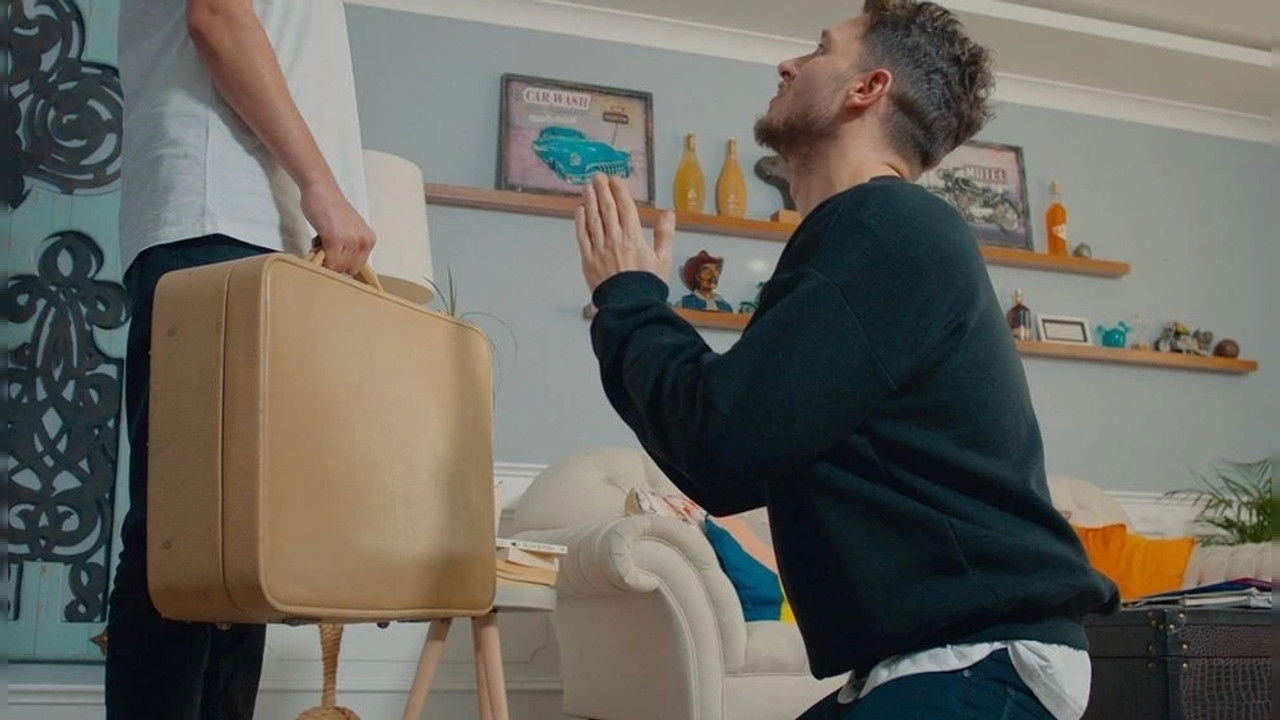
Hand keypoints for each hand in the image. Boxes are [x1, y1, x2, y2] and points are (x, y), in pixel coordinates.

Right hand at [300, 180, 376, 273]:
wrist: (320, 188)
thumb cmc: (330, 207)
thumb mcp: (349, 231)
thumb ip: (350, 247)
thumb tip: (342, 268)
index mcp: (369, 240)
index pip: (357, 267)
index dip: (342, 262)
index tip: (333, 251)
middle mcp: (364, 241)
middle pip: (348, 269)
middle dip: (334, 261)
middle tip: (325, 243)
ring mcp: (350, 240)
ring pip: (337, 267)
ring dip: (325, 257)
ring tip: (322, 239)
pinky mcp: (335, 239)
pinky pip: (328, 262)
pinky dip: (319, 257)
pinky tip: (317, 240)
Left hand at [574, 174, 674, 292]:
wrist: (629, 307)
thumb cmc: (647, 286)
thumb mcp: (663, 260)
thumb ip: (664, 234)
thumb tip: (668, 214)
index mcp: (634, 237)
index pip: (625, 207)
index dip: (619, 191)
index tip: (615, 179)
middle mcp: (615, 239)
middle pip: (607, 208)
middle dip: (602, 190)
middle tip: (598, 176)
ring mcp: (599, 249)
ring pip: (593, 218)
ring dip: (590, 200)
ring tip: (588, 186)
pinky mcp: (588, 260)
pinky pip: (582, 236)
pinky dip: (580, 221)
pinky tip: (580, 210)